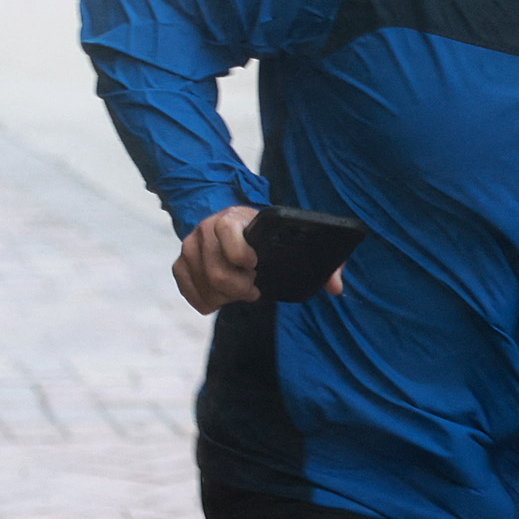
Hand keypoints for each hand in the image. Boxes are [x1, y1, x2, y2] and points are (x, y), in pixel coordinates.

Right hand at [173, 205, 348, 313]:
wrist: (233, 222)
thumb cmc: (266, 237)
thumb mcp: (291, 241)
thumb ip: (319, 262)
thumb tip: (337, 287)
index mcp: (234, 217)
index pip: (227, 230)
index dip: (241, 254)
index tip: (256, 266)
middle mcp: (207, 228)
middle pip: (216, 270)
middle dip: (238, 288)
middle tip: (254, 290)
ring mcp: (191, 245)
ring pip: (204, 283)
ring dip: (224, 297)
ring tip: (240, 291)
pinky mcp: (181, 261)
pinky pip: (187, 289)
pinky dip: (205, 301)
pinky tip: (221, 299)